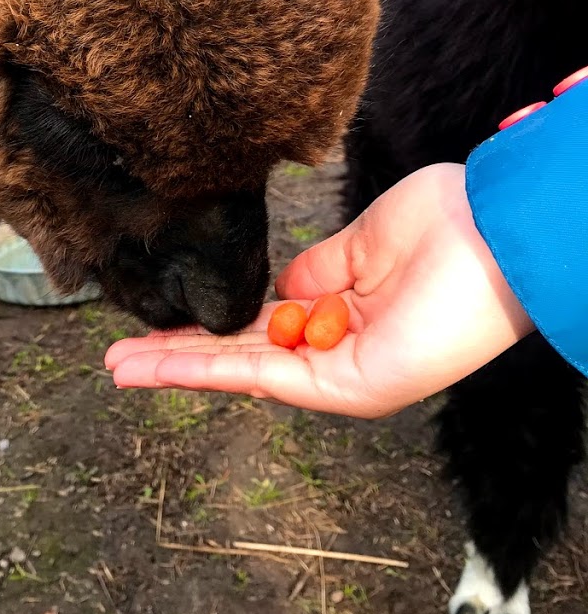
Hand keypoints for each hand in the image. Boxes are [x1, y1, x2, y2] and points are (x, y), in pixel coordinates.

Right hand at [105, 164, 532, 417]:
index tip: (160, 321)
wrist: (494, 232)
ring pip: (243, 372)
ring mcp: (342, 374)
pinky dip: (209, 368)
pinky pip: (266, 376)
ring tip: (119, 367)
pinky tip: (162, 365)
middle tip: (119, 359)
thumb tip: (277, 292)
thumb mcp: (363, 245)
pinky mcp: (348, 385)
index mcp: (345, 318)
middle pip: (242, 357)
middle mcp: (339, 353)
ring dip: (176, 368)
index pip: (262, 328)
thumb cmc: (446, 228)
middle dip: (177, 355)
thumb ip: (316, 273)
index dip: (208, 325)